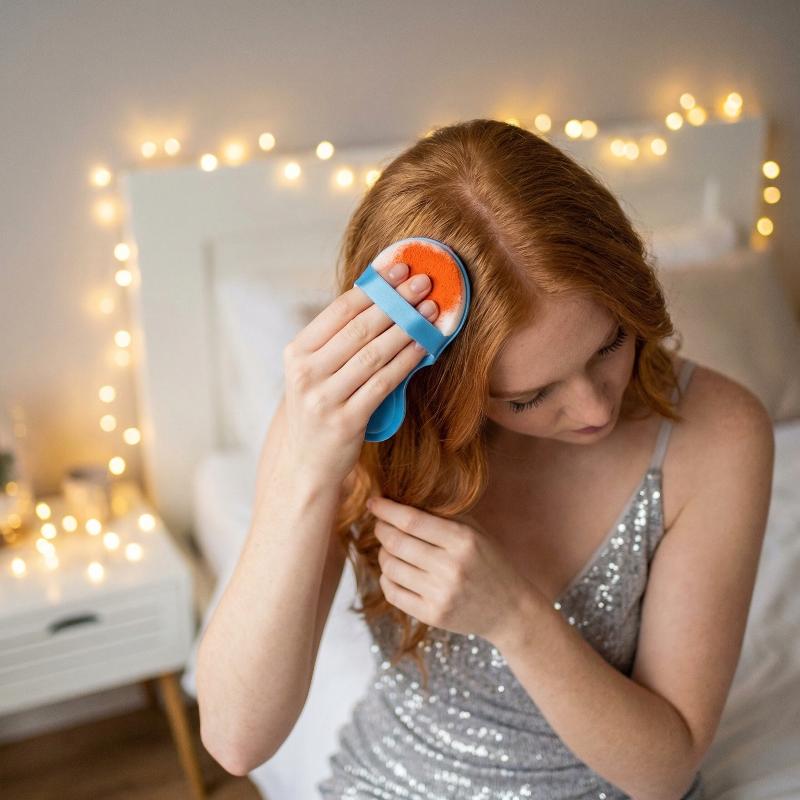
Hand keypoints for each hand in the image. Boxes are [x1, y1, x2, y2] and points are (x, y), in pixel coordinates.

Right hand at [280, 260, 438, 485]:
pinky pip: (384, 383)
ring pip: (374, 353)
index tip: (399, 268)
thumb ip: (337, 341)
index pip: (338, 310)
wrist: (306, 465)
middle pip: (359, 328)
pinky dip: (407, 361)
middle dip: (396, 302)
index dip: (373, 286)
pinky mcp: (346, 421)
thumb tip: (382, 298)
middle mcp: (305, 373)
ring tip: (430, 310)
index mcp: (296, 353)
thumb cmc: (318, 410)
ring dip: (407, 328)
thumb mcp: (314, 373)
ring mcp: (324, 398)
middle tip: (425, 283)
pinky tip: (424, 346)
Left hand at [368, 495, 531, 644]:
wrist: (509, 609)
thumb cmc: (488, 562)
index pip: (412, 520)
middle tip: (379, 524)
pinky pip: (392, 593)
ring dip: (383, 553)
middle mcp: (451, 567)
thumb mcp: (474, 531)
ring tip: (389, 548)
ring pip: (390, 567)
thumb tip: (398, 500)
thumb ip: (441, 515)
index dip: (386, 510)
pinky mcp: (432, 615)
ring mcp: (440, 594)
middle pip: (396, 543)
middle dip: (381, 529)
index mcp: (463, 540)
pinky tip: (394, 570)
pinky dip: (386, 578)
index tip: (373, 502)